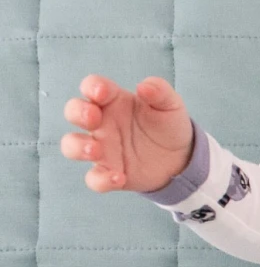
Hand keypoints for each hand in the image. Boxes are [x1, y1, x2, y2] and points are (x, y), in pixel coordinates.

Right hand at [60, 75, 194, 192]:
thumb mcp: (170, 105)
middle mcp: (101, 123)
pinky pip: (94, 178)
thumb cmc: (168, 125)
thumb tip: (144, 87)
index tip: (102, 93)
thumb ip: (159, 91)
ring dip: (77, 146)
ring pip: (71, 145)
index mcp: (113, 101)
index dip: (91, 87)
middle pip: (73, 112)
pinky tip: (119, 177)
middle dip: (77, 113)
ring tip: (95, 150)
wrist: (180, 157)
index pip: (92, 87)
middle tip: (93, 118)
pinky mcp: (109, 172)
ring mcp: (102, 148)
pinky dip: (101, 179)